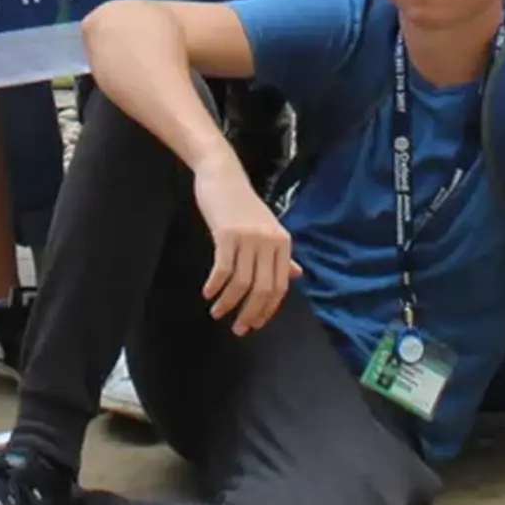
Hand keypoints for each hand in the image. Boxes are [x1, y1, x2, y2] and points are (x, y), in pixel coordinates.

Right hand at [194, 157, 298, 335]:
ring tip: (217, 313)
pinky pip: (223, 268)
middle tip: (237, 329)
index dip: (267, 309)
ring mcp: (248, 237)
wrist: (222, 175)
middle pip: (262, 288)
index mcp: (282, 242)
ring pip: (241, 282)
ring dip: (228, 303)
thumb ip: (281, 254)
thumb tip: (296, 275)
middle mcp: (269, 241)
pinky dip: (215, 285)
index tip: (254, 324)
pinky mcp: (227, 234)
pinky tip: (208, 293)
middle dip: (249, 313)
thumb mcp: (267, 228)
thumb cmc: (243, 204)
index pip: (280, 286)